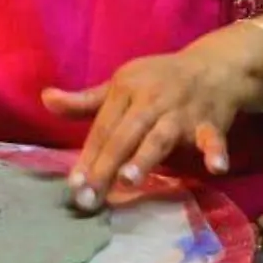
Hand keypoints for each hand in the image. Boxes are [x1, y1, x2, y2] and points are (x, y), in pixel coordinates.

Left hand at [43, 43, 262, 212]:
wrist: (214, 66)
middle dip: (106, 166)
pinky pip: (213, 138)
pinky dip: (216, 151)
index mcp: (126, 89)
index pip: (103, 128)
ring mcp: (182, 111)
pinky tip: (216, 167)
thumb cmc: (159, 81)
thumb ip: (85, 101)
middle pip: (125, 135)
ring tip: (129, 180)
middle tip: (90, 197)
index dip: (88, 156)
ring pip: (161, 137)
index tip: (74, 185)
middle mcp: (152, 100)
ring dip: (146, 157)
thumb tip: (46, 99)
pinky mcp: (211, 122)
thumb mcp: (121, 85)